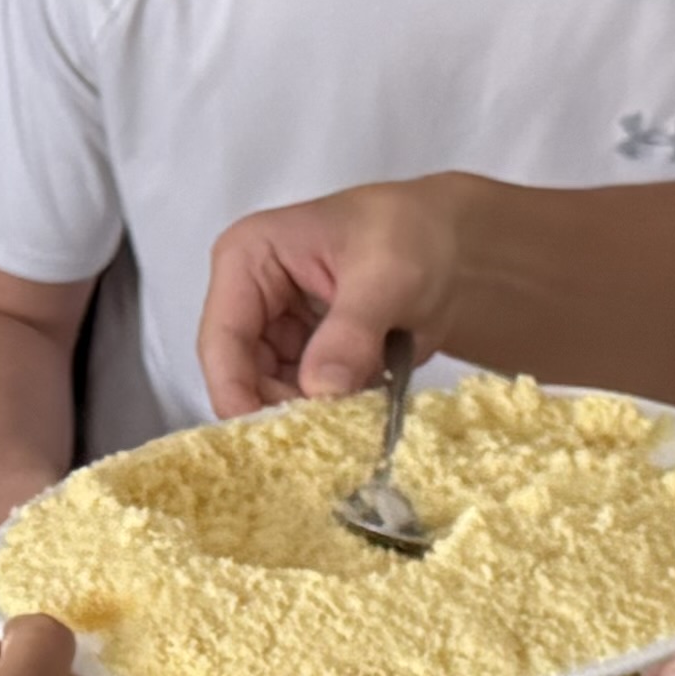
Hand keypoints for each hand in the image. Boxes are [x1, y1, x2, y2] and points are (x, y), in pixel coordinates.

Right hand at [190, 180, 461, 417]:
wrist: (451, 244)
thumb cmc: (412, 234)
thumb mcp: (387, 275)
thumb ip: (352, 330)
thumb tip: (322, 389)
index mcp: (246, 260)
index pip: (223, 340)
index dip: (238, 394)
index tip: (272, 440)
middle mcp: (250, 301)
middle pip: (242, 377)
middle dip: (281, 412)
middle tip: (327, 441)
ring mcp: (277, 334)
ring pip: (273, 397)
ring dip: (312, 418)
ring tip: (355, 425)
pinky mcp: (305, 361)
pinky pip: (306, 402)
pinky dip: (332, 416)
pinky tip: (364, 417)